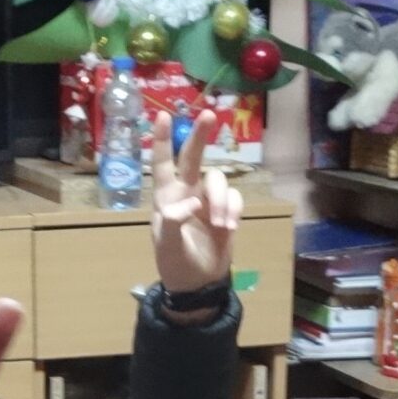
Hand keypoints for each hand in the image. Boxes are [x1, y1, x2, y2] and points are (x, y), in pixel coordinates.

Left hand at [151, 112, 239, 303]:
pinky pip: (235, 198)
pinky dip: (233, 211)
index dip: (162, 140)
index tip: (162, 116)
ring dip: (222, 201)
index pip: (162, 164)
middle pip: (194, 157)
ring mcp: (209, 200)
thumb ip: (174, 224)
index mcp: (167, 198)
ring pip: (220, 180)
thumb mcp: (169, 247)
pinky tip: (227, 229)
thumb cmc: (176, 264)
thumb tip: (190, 202)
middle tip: (208, 114)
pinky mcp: (227, 210)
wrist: (198, 284)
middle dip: (200, 135)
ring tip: (220, 226)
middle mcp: (187, 192)